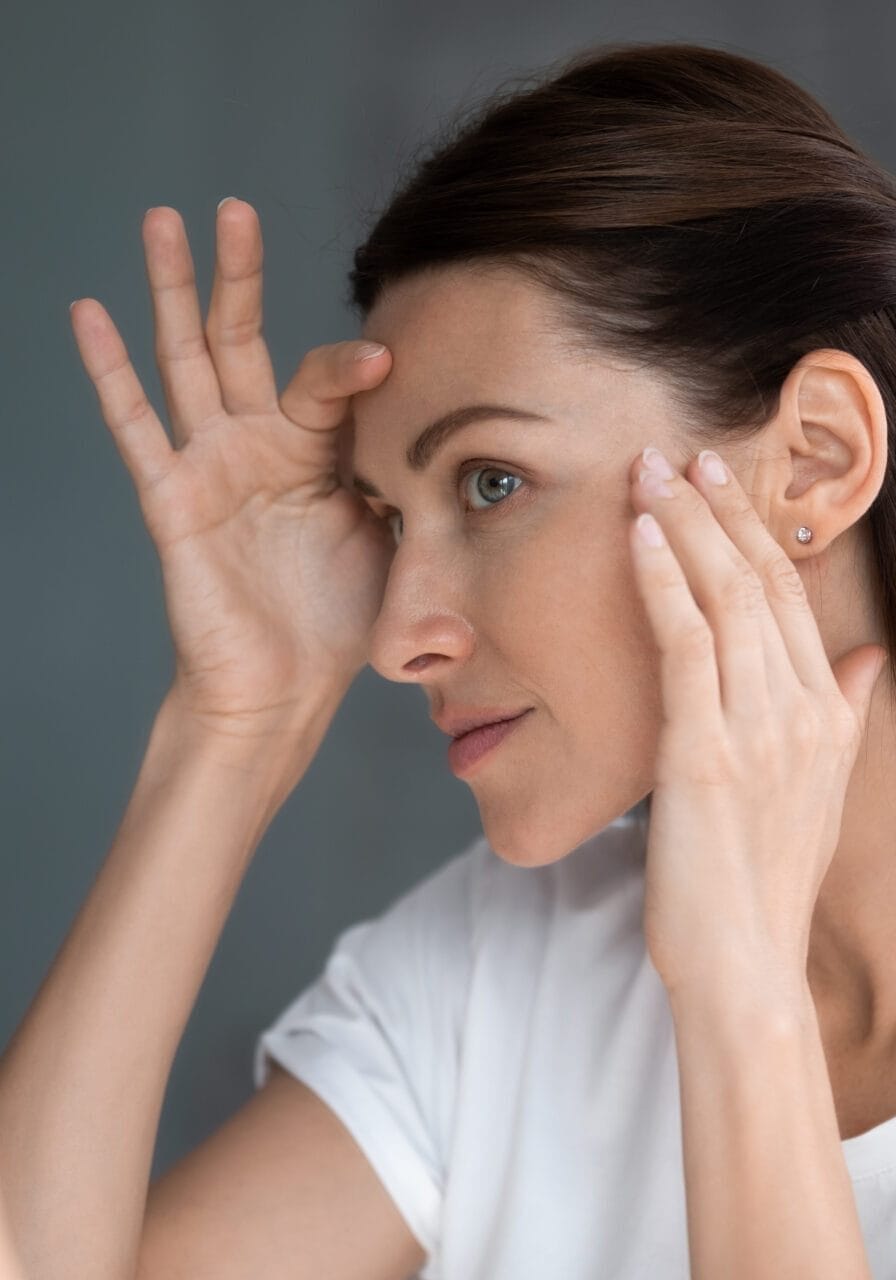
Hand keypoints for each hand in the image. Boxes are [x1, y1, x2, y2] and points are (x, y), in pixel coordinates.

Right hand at [69, 200, 394, 736]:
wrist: (284, 688)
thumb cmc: (338, 621)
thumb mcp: (394, 539)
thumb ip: (412, 481)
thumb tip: (467, 440)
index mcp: (316, 452)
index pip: (328, 381)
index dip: (354, 367)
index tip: (391, 358)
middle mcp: (259, 445)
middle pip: (243, 340)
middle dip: (238, 274)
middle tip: (234, 206)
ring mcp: (212, 465)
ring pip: (186, 361)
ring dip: (171, 291)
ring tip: (162, 221)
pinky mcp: (173, 498)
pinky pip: (137, 427)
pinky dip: (110, 371)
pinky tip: (89, 312)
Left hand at [628, 446, 887, 1000]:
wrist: (744, 963)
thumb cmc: (764, 878)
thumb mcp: (820, 789)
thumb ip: (845, 712)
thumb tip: (870, 655)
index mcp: (827, 713)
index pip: (789, 596)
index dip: (752, 530)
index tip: (719, 483)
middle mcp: (800, 709)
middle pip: (759, 581)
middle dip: (716, 509)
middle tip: (679, 453)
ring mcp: (755, 727)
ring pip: (723, 597)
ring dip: (683, 525)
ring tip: (649, 473)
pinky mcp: (704, 750)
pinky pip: (684, 643)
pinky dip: (662, 581)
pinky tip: (638, 536)